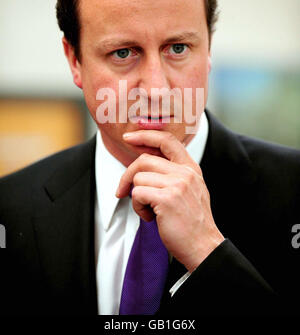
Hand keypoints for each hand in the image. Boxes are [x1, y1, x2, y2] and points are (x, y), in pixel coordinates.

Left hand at [116, 130, 223, 271]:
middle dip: (127, 176)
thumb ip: (173, 174)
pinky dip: (138, 207)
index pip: (167, 140)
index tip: (129, 137)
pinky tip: (151, 217)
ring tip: (150, 210)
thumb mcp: (189, 190)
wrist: (203, 247)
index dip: (146, 135)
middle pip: (144, 160)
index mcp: (191, 168)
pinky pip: (137, 194)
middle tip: (122, 191)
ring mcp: (177, 184)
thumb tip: (144, 161)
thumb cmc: (191, 222)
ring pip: (139, 178)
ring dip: (137, 197)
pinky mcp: (167, 199)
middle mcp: (185, 173)